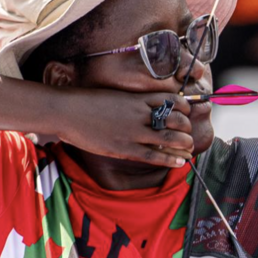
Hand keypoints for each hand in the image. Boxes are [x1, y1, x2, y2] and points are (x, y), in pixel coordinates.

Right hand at [53, 89, 195, 167]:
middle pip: (176, 120)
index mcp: (138, 99)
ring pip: (169, 138)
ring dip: (184, 144)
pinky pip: (153, 156)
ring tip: (189, 148)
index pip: (173, 100)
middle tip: (189, 135)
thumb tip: (145, 107)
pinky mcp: (124, 149)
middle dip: (187, 128)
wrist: (68, 111)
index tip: (187, 113)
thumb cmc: (88, 102)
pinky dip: (169, 160)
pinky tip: (179, 162)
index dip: (184, 108)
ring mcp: (133, 132)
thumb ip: (133, 101)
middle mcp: (140, 114)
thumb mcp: (116, 95)